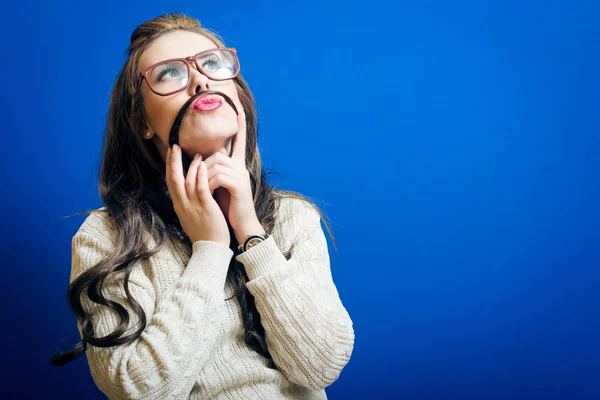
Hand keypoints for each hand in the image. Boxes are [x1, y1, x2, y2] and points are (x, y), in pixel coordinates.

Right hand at [165, 143, 229, 246]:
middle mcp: (182, 205)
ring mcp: (193, 206)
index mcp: (179, 206)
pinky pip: (200, 188)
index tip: (171, 153)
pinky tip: (202, 165)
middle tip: (174, 146)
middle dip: (173, 161)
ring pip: (186, 181)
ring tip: (195, 153)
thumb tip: (190, 189)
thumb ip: (190, 202)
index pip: (170, 182)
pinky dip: (200, 176)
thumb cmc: (205, 232)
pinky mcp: (205, 208)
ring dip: (190, 165)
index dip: (169, 167)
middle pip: (173, 179)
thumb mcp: (192, 216)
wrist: (211, 249)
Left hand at [203, 111, 260, 236]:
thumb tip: (206, 157)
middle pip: (218, 155)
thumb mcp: (220, 185)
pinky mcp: (238, 185)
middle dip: (204, 166)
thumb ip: (216, 170)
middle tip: (198, 180)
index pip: (240, 142)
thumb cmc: (229, 206)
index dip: (240, 127)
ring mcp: (241, 176)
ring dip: (203, 177)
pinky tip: (207, 193)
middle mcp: (241, 168)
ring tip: (202, 190)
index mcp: (238, 166)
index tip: (239, 111)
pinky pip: (217, 177)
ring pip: (215, 165)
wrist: (241, 224)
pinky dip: (208, 184)